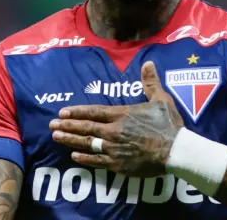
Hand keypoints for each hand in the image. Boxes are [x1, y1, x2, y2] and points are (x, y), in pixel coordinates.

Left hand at [49, 61, 184, 177]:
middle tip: (51, 125)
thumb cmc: (169, 125)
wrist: (175, 150)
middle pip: (85, 127)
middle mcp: (113, 131)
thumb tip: (149, 63)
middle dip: (67, 126)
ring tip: (56, 137)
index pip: (93, 111)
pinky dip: (84, 158)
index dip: (76, 111)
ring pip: (87, 143)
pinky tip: (74, 156)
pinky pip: (96, 161)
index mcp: (121, 114)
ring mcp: (114, 148)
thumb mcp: (161, 99)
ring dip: (70, 140)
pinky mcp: (118, 164)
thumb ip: (151, 82)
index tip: (62, 112)